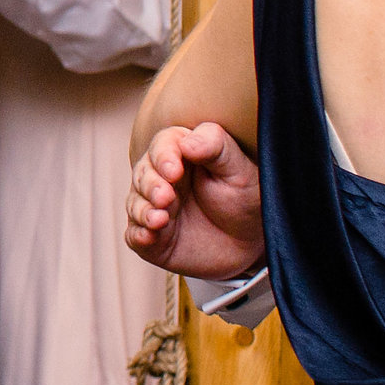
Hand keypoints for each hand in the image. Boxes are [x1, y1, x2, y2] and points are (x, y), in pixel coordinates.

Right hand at [128, 123, 266, 278]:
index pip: (163, 145)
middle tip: (166, 197)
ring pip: (135, 203)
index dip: (164, 156)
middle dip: (151, 185)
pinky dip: (138, 235)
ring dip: (143, 210)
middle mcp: (162, 179)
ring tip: (160, 219)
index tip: (174, 171)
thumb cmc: (243, 199)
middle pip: (143, 173)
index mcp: (181, 155)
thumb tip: (187, 142)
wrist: (249, 243)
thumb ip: (216, 147)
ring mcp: (155, 208)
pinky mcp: (152, 237)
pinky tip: (149, 236)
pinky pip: (135, 235)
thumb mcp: (239, 170)